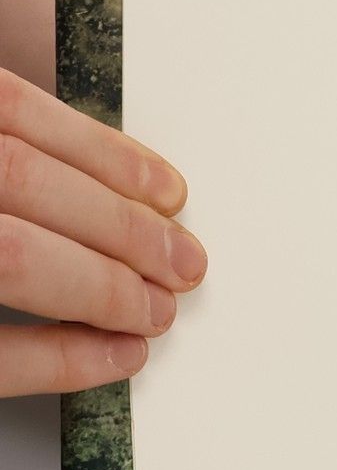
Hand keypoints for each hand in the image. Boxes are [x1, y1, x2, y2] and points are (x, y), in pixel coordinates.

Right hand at [0, 64, 198, 395]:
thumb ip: (17, 149)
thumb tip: (112, 183)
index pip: (10, 110)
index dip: (103, 155)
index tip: (170, 193)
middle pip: (24, 181)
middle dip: (122, 228)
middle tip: (186, 265)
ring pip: (15, 255)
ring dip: (104, 285)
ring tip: (157, 310)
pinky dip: (61, 358)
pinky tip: (118, 355)